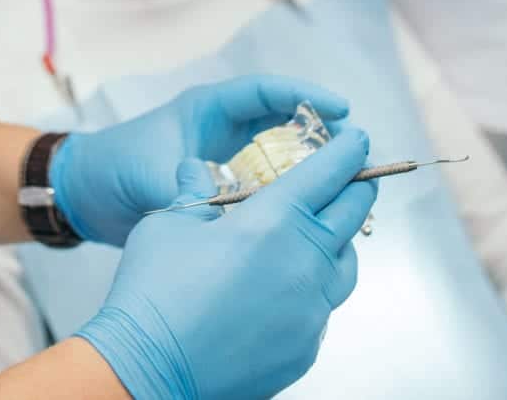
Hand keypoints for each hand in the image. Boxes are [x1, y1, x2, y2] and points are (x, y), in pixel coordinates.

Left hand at [49, 75, 349, 245]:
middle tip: (355, 155)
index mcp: (209, 108)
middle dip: (321, 136)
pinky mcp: (224, 189)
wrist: (84, 195)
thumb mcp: (151, 175)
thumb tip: (222, 222)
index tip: (342, 109)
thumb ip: (188, 195)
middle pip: (285, 124)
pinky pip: (265, 189)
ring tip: (344, 186)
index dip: (306, 96)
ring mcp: (227, 159)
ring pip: (280, 158)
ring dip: (308, 170)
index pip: (267, 93)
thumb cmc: (112, 167)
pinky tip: (309, 216)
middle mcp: (224, 130)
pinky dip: (286, 198)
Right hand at [75, 129, 376, 399]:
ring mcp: (311, 310)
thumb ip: (196, 191)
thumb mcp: (169, 222)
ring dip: (338, 241)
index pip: (328, 173)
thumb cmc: (154, 292)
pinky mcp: (306, 346)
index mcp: (273, 220)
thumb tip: (199, 169)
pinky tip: (283, 286)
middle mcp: (304, 262)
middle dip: (354, 189)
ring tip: (317, 233)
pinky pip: (323, 307)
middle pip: (351, 214)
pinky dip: (312, 288)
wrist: (149, 368)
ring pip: (344, 265)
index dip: (348, 151)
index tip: (357, 138)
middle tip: (351, 177)